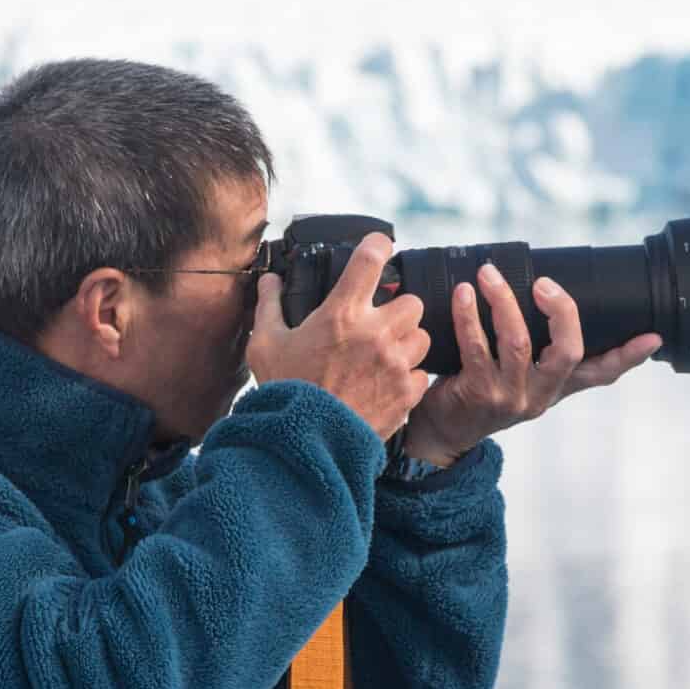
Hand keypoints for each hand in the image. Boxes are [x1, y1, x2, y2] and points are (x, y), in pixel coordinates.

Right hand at [247, 232, 431, 442]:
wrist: (306, 442)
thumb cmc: (285, 391)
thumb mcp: (266, 344)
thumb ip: (270, 306)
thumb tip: (269, 280)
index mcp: (341, 314)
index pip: (370, 259)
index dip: (379, 245)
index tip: (381, 246)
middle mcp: (375, 333)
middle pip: (413, 302)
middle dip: (399, 310)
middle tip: (381, 323)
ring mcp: (395, 364)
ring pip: (422, 337)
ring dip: (408, 343)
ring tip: (387, 355)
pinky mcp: (406, 393)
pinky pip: (421, 375)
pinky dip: (409, 378)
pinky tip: (388, 385)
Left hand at [399, 265, 661, 464]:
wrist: (442, 430)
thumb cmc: (481, 387)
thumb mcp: (519, 374)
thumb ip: (537, 346)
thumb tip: (546, 292)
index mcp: (558, 387)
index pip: (603, 373)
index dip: (630, 355)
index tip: (653, 336)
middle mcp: (541, 395)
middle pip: (568, 352)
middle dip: (561, 310)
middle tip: (543, 281)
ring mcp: (511, 397)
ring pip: (519, 342)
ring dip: (503, 301)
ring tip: (488, 273)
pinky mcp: (478, 394)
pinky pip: (476, 347)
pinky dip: (469, 315)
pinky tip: (464, 295)